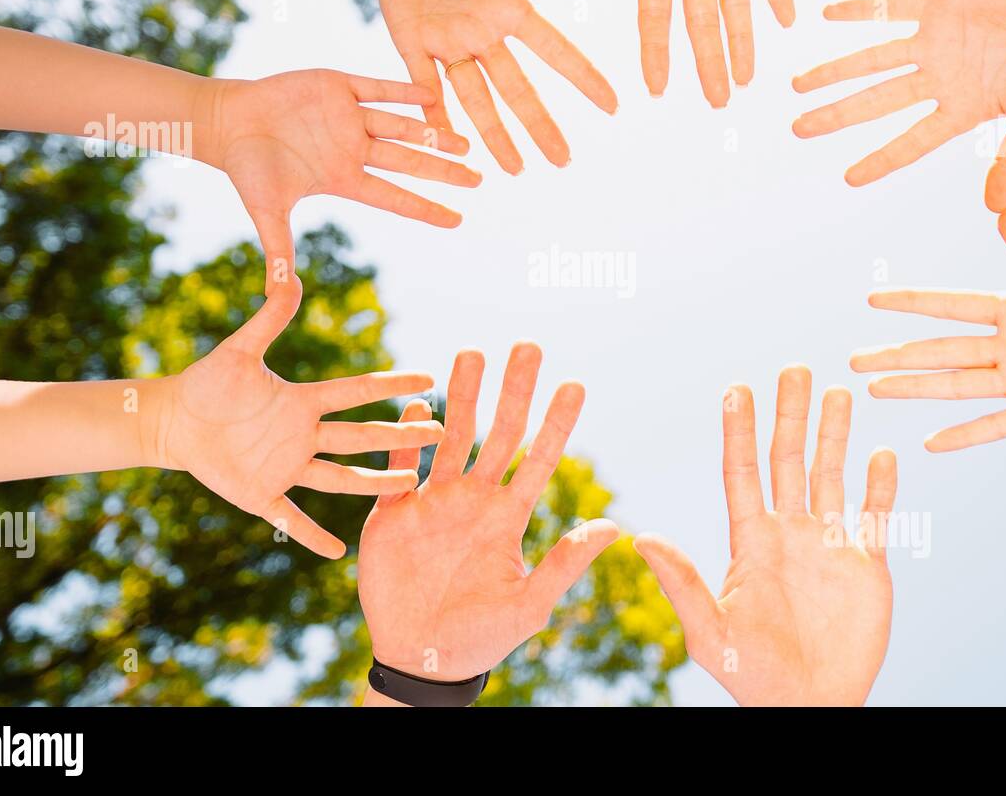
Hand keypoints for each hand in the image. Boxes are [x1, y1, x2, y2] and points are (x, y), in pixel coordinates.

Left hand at [156, 276, 441, 557]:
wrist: (172, 420)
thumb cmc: (206, 382)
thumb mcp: (239, 350)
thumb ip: (268, 317)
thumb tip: (290, 273)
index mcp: (302, 402)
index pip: (356, 391)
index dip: (392, 383)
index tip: (429, 376)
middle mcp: (303, 436)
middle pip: (361, 436)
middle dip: (400, 435)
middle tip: (440, 433)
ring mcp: (285, 468)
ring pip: (340, 479)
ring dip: (374, 483)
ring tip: (411, 485)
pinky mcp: (260, 494)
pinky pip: (291, 518)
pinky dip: (313, 535)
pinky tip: (338, 551)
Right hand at [204, 69, 476, 293]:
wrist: (227, 121)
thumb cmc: (247, 168)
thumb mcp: (266, 212)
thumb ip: (279, 250)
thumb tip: (278, 299)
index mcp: (345, 178)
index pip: (394, 198)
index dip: (425, 209)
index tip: (458, 221)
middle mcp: (355, 149)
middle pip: (409, 162)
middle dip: (443, 171)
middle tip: (479, 179)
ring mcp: (350, 117)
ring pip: (401, 127)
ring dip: (433, 133)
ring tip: (466, 143)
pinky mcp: (339, 86)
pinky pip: (378, 88)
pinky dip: (404, 91)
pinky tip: (433, 96)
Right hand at [358, 342, 618, 686]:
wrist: (421, 659)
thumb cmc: (481, 638)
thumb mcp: (530, 604)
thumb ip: (565, 564)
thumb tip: (614, 526)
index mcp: (507, 517)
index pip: (539, 458)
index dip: (557, 422)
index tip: (575, 385)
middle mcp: (473, 499)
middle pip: (498, 432)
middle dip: (514, 390)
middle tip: (528, 346)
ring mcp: (432, 501)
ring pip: (449, 436)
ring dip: (460, 397)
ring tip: (471, 353)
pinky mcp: (391, 513)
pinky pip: (397, 465)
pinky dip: (404, 436)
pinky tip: (415, 405)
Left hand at [372, 0, 618, 173]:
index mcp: (509, 12)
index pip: (554, 49)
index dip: (582, 77)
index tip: (612, 107)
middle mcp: (484, 38)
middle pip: (517, 88)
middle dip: (540, 125)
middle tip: (563, 161)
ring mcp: (449, 46)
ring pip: (476, 98)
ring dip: (495, 135)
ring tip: (515, 170)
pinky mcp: (412, 47)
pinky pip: (425, 87)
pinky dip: (436, 116)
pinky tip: (450, 147)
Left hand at [634, 366, 896, 705]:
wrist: (809, 707)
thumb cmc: (753, 676)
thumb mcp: (710, 631)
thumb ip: (680, 582)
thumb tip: (639, 536)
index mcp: (751, 542)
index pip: (743, 472)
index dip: (740, 430)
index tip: (736, 387)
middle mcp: (789, 533)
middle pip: (788, 460)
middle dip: (791, 415)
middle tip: (795, 368)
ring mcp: (830, 547)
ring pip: (832, 475)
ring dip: (835, 434)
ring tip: (839, 390)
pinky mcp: (867, 567)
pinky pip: (876, 515)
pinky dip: (881, 485)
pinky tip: (882, 451)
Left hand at [793, 0, 1005, 209]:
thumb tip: (995, 209)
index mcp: (959, 110)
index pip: (912, 142)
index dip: (882, 159)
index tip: (848, 179)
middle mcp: (936, 80)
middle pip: (877, 102)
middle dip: (837, 115)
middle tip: (796, 129)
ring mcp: (933, 44)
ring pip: (874, 59)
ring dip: (835, 70)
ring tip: (797, 83)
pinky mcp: (938, 7)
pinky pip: (892, 8)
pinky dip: (862, 8)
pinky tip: (825, 12)